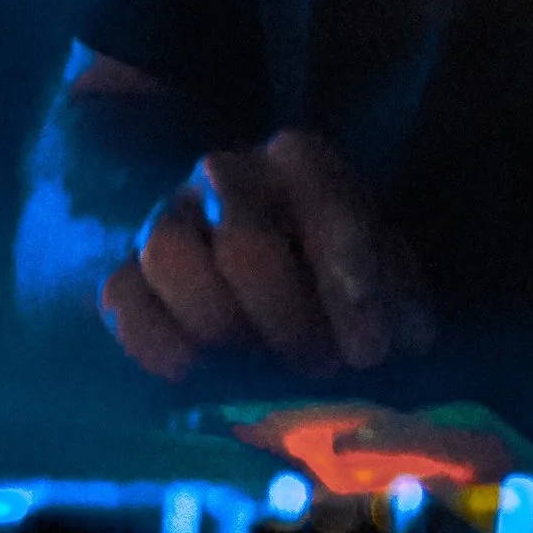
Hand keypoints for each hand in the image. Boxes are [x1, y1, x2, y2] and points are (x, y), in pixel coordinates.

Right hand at [96, 129, 435, 383]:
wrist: (237, 235)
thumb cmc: (322, 256)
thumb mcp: (370, 258)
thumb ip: (394, 290)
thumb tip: (412, 336)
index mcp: (299, 160)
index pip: (322, 197)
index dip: (348, 276)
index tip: (371, 345)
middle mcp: (228, 174)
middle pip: (244, 240)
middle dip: (287, 316)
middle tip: (319, 366)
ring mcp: (169, 214)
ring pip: (168, 253)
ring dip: (219, 323)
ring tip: (255, 363)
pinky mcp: (126, 265)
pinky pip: (120, 294)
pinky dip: (150, 338)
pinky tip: (187, 371)